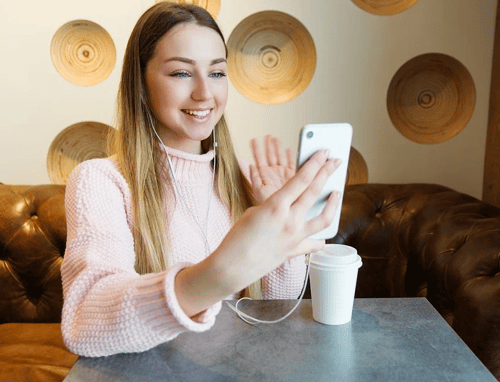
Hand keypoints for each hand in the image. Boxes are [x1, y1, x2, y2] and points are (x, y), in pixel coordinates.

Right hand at [214, 149, 341, 293]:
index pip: (301, 178)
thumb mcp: (253, 212)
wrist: (233, 267)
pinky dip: (319, 239)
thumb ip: (273, 206)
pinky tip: (323, 236)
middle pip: (314, 191)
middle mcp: (290, 220)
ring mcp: (295, 236)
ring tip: (337, 193)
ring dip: (333, 203)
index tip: (324, 152)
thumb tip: (286, 206)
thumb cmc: (237, 238)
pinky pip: (313, 243)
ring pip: (324, 217)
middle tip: (336, 161)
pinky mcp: (295, 251)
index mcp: (276, 206)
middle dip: (327, 172)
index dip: (315, 163)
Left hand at [249, 135, 295, 203]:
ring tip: (274, 138)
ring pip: (280, 157)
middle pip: (270, 155)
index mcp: (265, 175)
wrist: (284, 212)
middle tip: (267, 136)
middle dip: (268, 145)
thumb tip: (250, 165)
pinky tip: (288, 149)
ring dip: (277, 147)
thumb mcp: (259, 191)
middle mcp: (274, 173)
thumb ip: (254, 178)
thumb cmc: (270, 204)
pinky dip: (290, 156)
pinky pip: (292, 163)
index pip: (259, 159)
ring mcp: (283, 174)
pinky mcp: (293, 176)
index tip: (254, 140)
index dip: (256, 149)